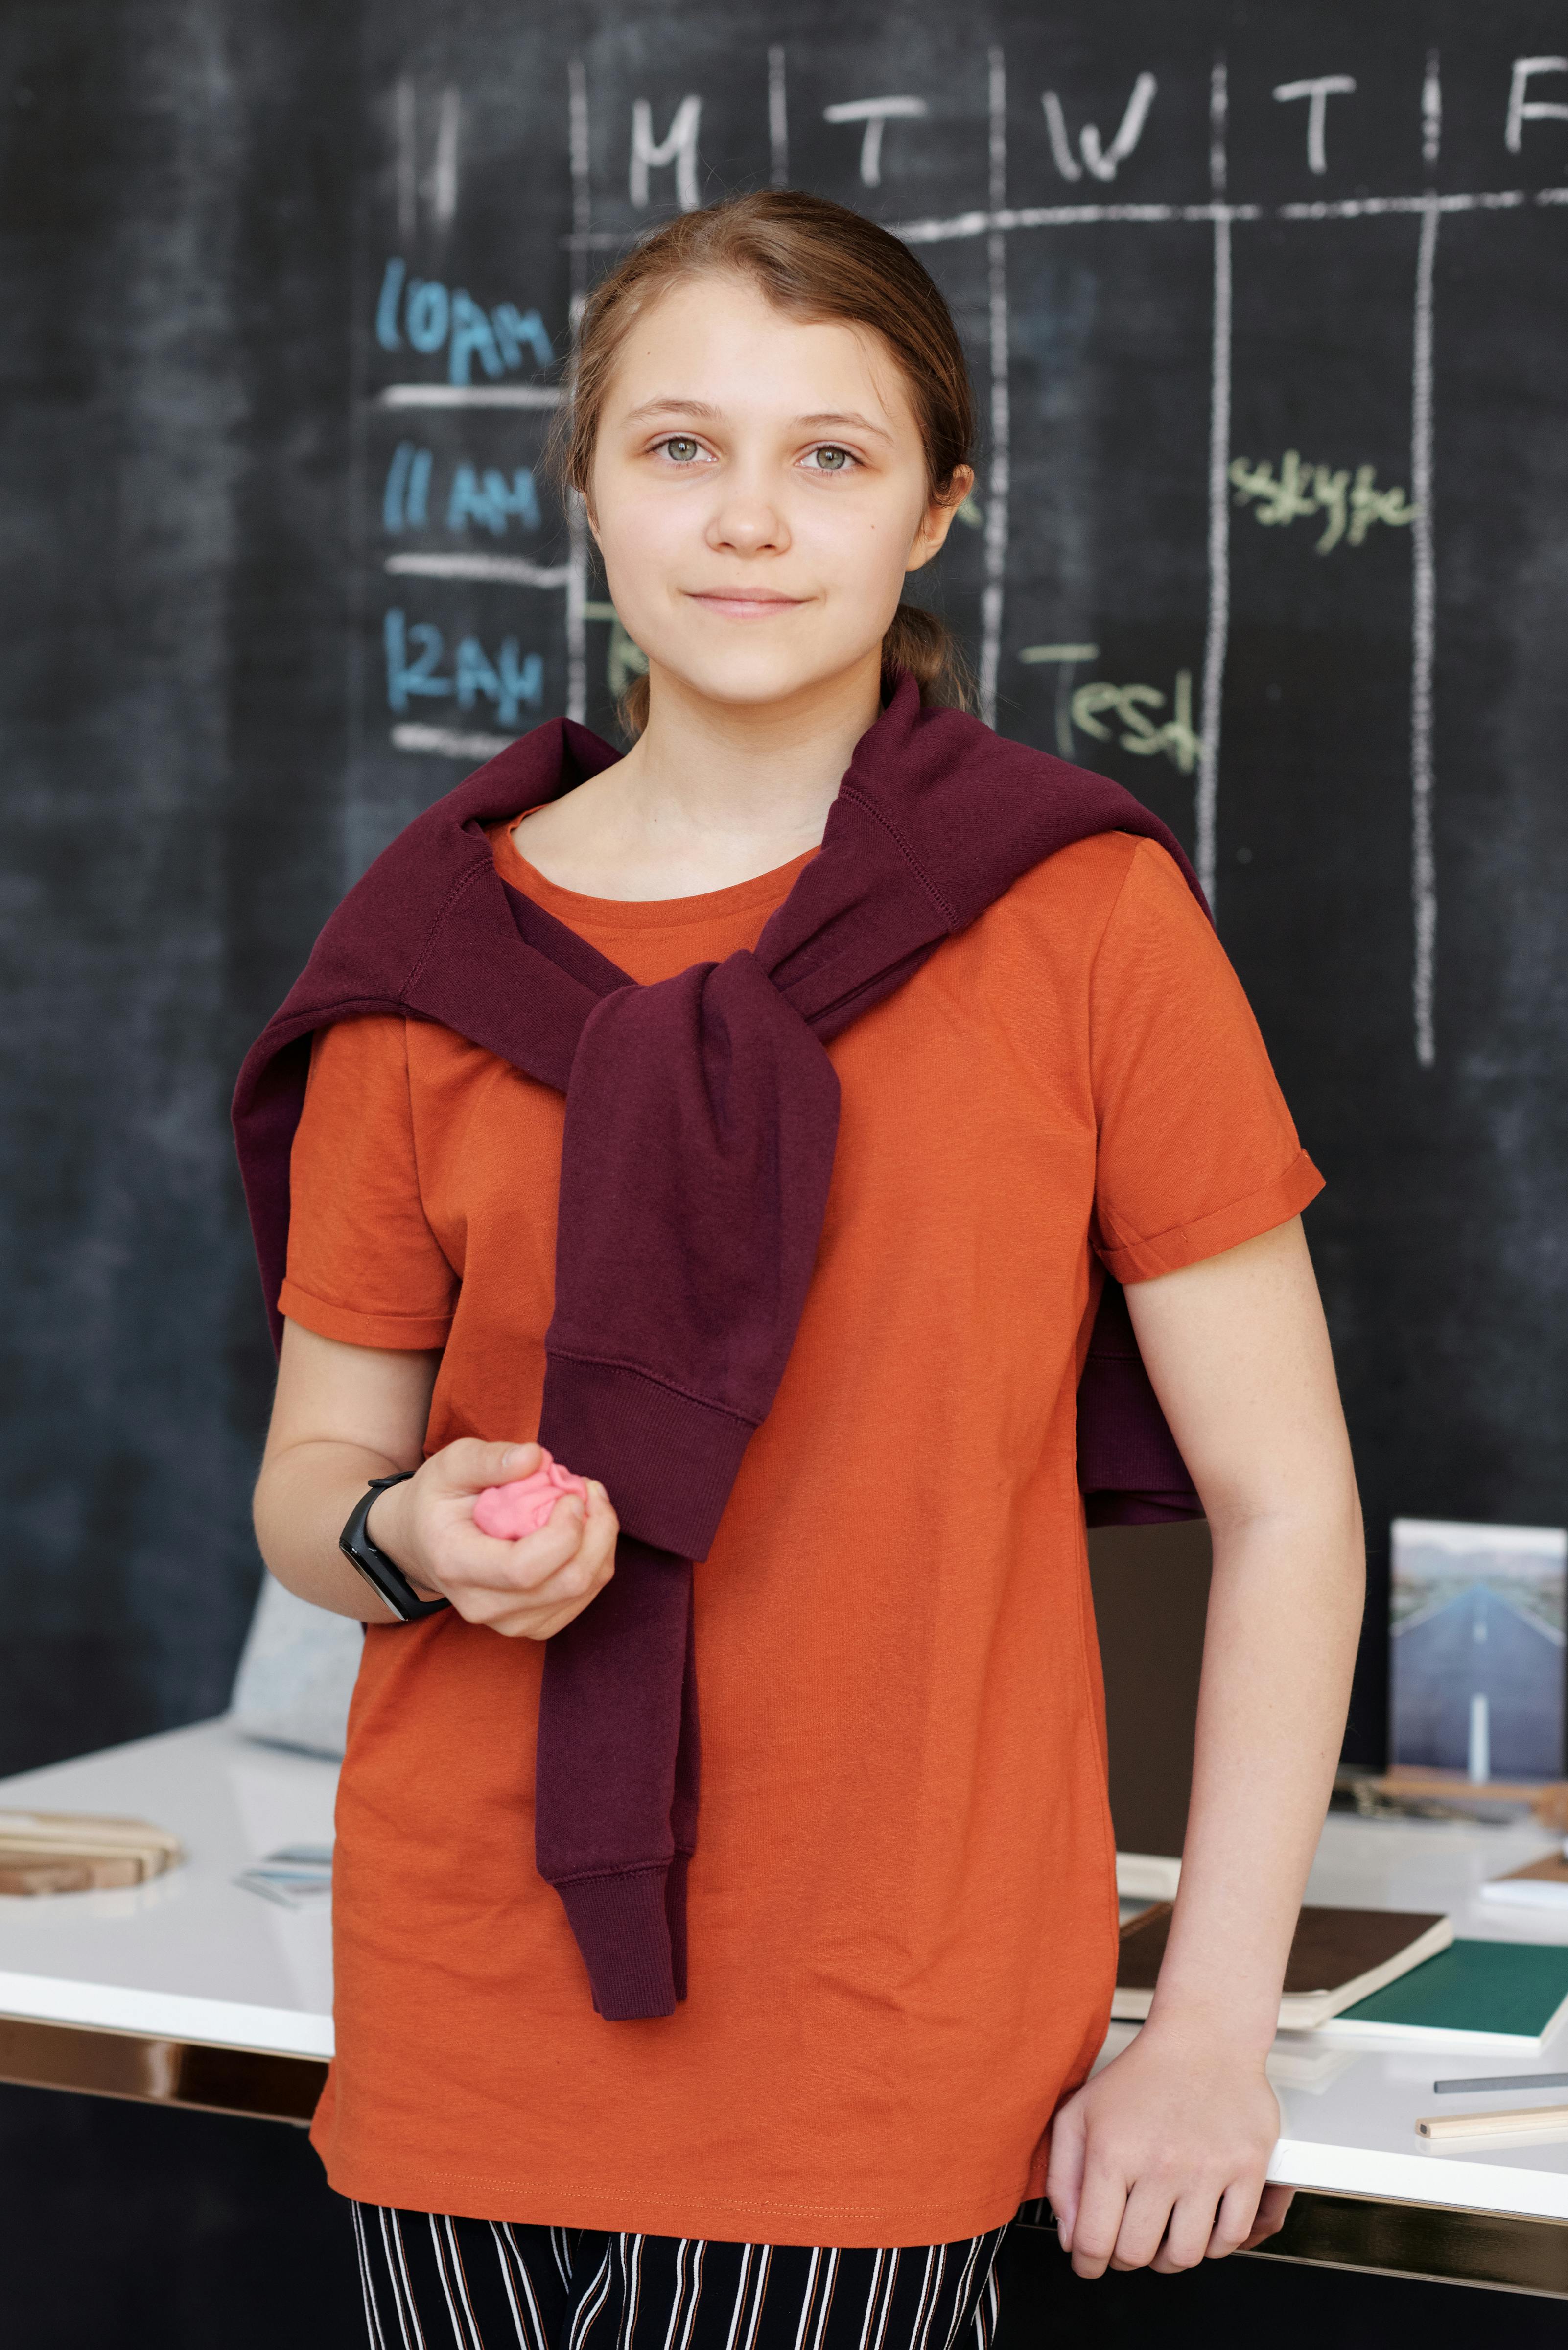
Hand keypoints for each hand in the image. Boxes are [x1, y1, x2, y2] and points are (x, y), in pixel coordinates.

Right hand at [367, 1439, 616, 1639]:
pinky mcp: (533, 1625)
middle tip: (589, 1489)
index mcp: (456, 1565)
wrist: (423, 1544)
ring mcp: (510, 1623)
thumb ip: (488, 1459)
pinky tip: (583, 1529)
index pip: (524, 1569)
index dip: (564, 1532)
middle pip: (567, 1583)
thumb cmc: (439, 1499)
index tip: (571, 1494)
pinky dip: (597, 1558)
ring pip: (584, 1590)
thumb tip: (536, 1457)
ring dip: (601, 1541)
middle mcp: (482, 1606)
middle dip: (597, 1530)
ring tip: (586, 1502)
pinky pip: (586, 1597)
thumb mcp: (450, 1466)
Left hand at [1045, 2020, 1291, 2276]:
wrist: (1204, 2038)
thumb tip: (1070, 2238)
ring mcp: (1208, 2168)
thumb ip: (1062, 2177)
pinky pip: (1231, 2238)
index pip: (1093, 2242)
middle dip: (1125, 2258)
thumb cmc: (1140, 2077)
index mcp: (1112, 2151)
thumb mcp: (1079, 2114)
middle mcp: (1160, 2163)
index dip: (1086, 2263)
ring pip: (1185, 2256)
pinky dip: (1213, 2244)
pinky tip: (1199, 2223)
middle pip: (1137, 2255)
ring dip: (1169, 2256)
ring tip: (1162, 2232)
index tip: (1089, 2261)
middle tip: (1127, 2240)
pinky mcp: (1247, 2169)